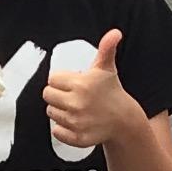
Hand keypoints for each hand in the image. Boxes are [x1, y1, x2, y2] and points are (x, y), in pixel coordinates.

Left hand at [43, 29, 141, 152]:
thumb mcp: (107, 69)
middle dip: (58, 95)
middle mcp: (77, 104)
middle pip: (48, 96)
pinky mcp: (76, 138)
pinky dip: (63, 129)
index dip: (61, 80)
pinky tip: (76, 122)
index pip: (52, 79)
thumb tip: (115, 32)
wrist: (124, 120)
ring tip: (77, 108)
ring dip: (60, 110)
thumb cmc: (111, 91)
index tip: (72, 83)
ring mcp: (76, 122)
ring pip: (51, 113)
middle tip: (73, 96)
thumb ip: (106, 48)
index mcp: (81, 84)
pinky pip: (56, 131)